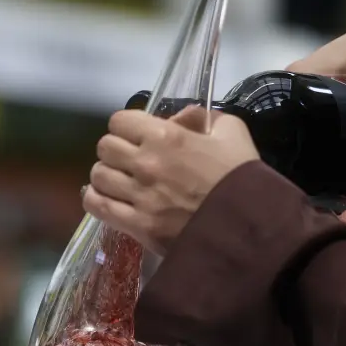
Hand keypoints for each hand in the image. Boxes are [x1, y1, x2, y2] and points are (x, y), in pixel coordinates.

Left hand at [83, 106, 259, 254]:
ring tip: (120, 182)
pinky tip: (108, 199)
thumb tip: (181, 117)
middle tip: (128, 160)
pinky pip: (97, 206)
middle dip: (115, 151)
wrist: (248, 228)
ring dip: (106, 176)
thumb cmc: (242, 179)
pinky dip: (96, 200)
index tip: (136, 136)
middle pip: (105, 148)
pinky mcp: (136, 224)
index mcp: (167, 137)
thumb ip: (204, 118)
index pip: (119, 121)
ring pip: (98, 176)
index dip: (126, 127)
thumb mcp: (232, 134)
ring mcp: (138, 195)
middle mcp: (146, 163)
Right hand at [287, 6, 345, 145]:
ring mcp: (314, 81)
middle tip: (320, 157)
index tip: (301, 154)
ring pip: (311, 113)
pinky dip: (334, 120)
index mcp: (297, 75)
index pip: (281, 112)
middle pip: (295, 116)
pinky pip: (324, 108)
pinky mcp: (329, 84)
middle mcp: (299, 78)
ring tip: (330, 152)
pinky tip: (343, 135)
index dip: (290, 134)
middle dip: (308, 136)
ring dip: (322, 129)